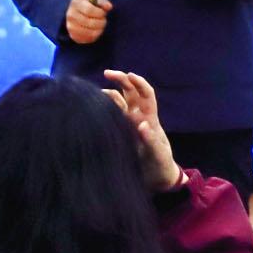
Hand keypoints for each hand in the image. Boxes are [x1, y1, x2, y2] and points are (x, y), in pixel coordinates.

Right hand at [64, 0, 110, 47]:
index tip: (103, 13)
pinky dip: (95, 35)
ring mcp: (71, 26)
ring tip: (100, 25)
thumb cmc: (88, 5)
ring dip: (99, 29)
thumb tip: (109, 6)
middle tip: (103, 20)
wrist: (77, 13)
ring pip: (90, 32)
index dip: (99, 13)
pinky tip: (96, 30)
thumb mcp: (95, 0)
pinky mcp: (74, 36)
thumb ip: (103, 2)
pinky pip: (88, 39)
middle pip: (90, 22)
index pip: (89, 10)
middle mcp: (71, 15)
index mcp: (76, 3)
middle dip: (101, 22)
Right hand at [104, 70, 183, 188]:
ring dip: (109, 93)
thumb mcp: (158, 154)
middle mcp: (138, 117)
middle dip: (120, 79)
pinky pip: (111, 115)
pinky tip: (92, 108)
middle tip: (106, 73)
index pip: (146, 94)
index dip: (139, 82)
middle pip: (130, 91)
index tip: (129, 74)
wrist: (156, 179)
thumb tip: (142, 124)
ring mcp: (128, 124)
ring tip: (94, 93)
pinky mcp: (120, 133)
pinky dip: (103, 109)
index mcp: (149, 118)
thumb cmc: (160, 165)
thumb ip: (151, 140)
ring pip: (118, 102)